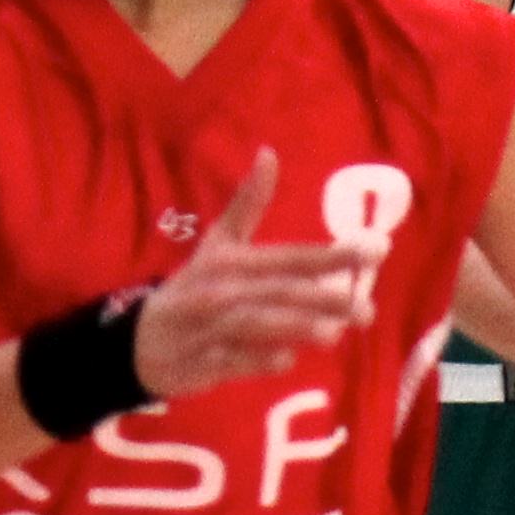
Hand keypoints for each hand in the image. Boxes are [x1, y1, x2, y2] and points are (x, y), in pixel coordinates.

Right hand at [132, 150, 379, 398]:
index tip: (376, 252)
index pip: (289, 257)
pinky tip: (287, 360)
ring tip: (334, 333)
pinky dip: (256, 359)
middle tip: (368, 309)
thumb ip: (248, 203)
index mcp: (233, 261)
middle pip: (279, 291)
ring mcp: (211, 327)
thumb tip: (269, 153)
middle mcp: (223, 289)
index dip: (331, 255)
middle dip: (324, 298)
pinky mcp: (202, 362)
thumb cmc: (191, 289)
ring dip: (294, 326)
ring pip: (256, 323)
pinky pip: (231, 360)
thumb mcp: (218, 244)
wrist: (137, 340)